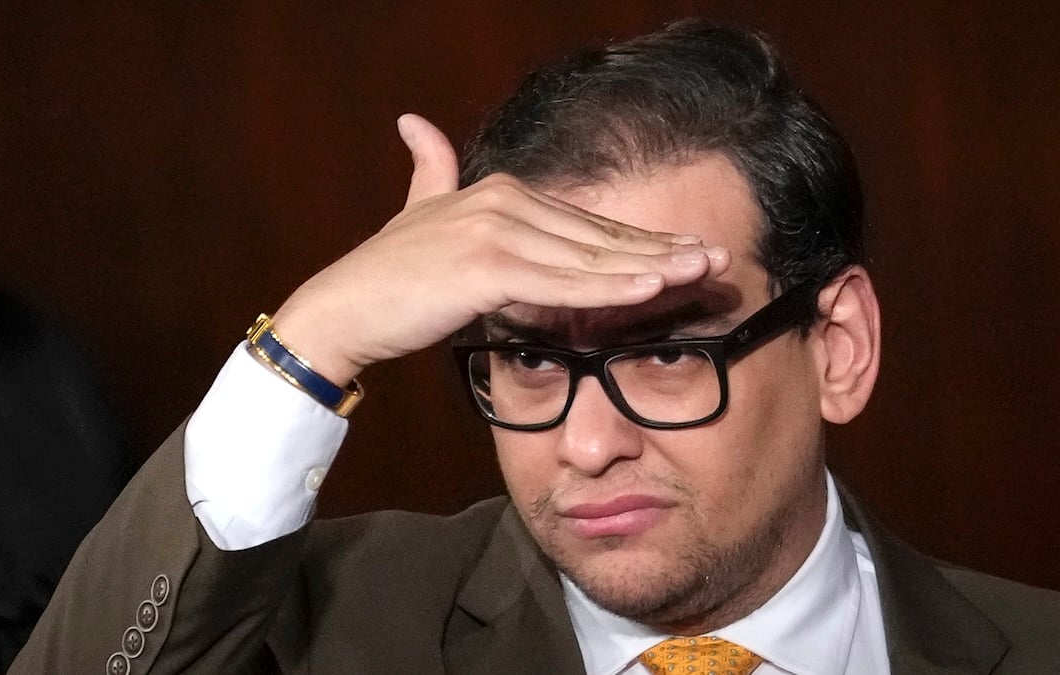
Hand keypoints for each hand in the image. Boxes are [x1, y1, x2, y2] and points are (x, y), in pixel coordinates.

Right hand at [271, 114, 729, 384]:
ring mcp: (497, 232)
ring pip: (591, 257)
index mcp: (502, 193)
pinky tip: (653, 289)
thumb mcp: (416, 211)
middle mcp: (506, 203)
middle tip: (718, 260)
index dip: (640, 239)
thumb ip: (429, 168)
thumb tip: (414, 123)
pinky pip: (562, 284)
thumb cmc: (387, 275)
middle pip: (600, 235)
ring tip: (704, 272)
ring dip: (654, 266)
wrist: (342, 309)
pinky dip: (611, 288)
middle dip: (663, 250)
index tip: (685, 253)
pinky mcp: (487, 267)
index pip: (588, 224)